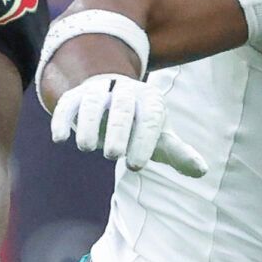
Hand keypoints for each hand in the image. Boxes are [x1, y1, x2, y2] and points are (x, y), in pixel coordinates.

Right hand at [50, 74, 207, 176]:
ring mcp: (99, 90)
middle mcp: (125, 91)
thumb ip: (178, 153)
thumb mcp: (160, 137)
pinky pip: (68, 103)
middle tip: (114, 156)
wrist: (114, 96)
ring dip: (88, 122)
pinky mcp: (76, 96)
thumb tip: (201, 171)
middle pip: (122, 106)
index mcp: (150, 100)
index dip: (144, 140)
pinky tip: (59, 139)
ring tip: (86, 148)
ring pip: (94, 100)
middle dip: (118, 129)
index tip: (136, 166)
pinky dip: (62, 118)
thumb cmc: (141, 125)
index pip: (149, 118)